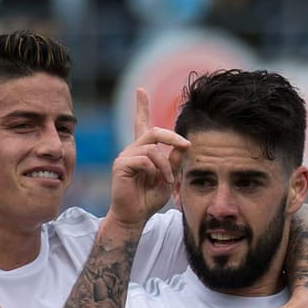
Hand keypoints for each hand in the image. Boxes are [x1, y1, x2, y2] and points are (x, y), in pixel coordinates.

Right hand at [109, 88, 189, 226]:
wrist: (134, 217)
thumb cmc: (149, 198)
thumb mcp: (168, 177)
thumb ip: (174, 161)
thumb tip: (184, 145)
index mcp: (143, 150)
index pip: (142, 123)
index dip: (141, 107)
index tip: (140, 91)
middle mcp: (133, 150)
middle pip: (154, 131)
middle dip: (173, 137)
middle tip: (187, 145)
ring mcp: (125, 156)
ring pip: (152, 149)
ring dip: (165, 165)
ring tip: (168, 179)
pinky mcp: (121, 165)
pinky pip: (144, 160)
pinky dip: (155, 170)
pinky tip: (156, 180)